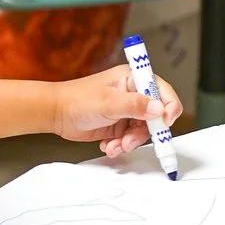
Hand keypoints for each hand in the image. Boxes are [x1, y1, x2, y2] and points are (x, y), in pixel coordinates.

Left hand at [53, 64, 181, 157]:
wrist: (56, 114)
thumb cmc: (78, 100)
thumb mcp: (109, 102)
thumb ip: (136, 106)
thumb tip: (160, 109)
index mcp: (133, 79)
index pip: (162, 91)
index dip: (168, 106)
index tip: (166, 122)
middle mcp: (133, 94)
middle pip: (154, 116)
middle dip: (144, 132)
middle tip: (131, 140)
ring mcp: (126, 111)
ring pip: (142, 131)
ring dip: (130, 141)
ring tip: (116, 145)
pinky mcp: (119, 125)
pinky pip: (129, 138)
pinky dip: (121, 145)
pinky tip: (108, 145)